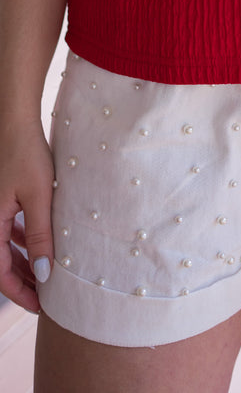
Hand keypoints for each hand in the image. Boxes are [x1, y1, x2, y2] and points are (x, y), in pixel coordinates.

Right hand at [0, 118, 54, 313]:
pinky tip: (38, 245)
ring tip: (46, 275)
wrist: (16, 122)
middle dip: (24, 281)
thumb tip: (45, 274)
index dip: (20, 293)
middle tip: (47, 296)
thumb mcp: (39, 197)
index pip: (0, 273)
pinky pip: (7, 230)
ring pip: (5, 248)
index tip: (40, 306)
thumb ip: (41, 235)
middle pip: (1, 263)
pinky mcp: (1, 199)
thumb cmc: (27, 155)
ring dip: (24, 263)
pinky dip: (21, 242)